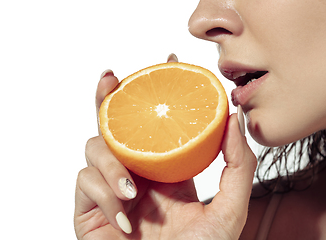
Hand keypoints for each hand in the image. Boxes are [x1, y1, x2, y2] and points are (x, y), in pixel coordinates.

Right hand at [74, 54, 256, 238]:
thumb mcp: (229, 209)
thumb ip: (239, 166)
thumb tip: (233, 119)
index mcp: (165, 168)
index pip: (158, 123)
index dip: (158, 92)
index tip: (168, 63)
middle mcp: (136, 171)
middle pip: (116, 122)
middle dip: (109, 97)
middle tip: (112, 78)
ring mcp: (111, 187)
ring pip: (95, 148)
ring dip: (110, 162)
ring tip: (131, 188)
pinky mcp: (89, 207)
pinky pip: (86, 185)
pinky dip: (104, 196)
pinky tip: (125, 219)